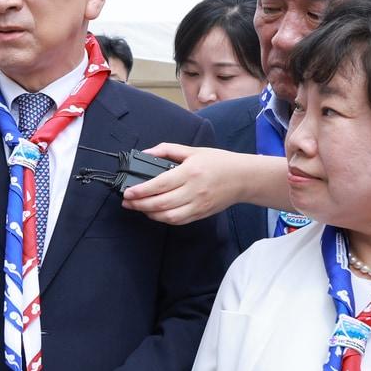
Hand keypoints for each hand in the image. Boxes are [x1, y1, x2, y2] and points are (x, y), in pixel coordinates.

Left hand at [121, 144, 267, 224]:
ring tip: (137, 207)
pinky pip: (178, 221)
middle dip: (139, 204)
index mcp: (190, 172)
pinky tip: (154, 213)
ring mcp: (198, 205)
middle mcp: (193, 191)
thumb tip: (146, 153)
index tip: (127, 192)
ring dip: (149, 213)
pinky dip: (163, 218)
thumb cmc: (219, 162)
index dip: (141, 191)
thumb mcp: (193, 151)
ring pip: (168, 216)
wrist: (243, 178)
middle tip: (127, 202)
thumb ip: (168, 150)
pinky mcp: (201, 214)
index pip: (160, 184)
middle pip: (160, 203)